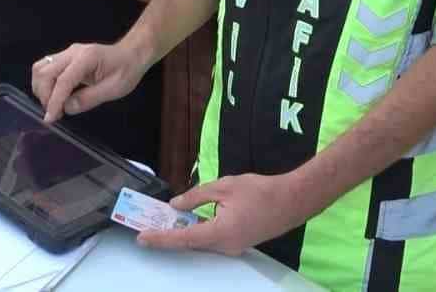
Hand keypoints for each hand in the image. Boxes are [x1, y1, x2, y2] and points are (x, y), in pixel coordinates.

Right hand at [31, 40, 151, 121]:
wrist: (131, 54)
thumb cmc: (126, 71)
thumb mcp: (114, 89)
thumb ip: (90, 98)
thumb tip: (67, 108)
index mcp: (87, 58)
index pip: (63, 80)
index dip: (54, 101)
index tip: (50, 119)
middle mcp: (72, 52)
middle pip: (45, 72)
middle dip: (45, 96)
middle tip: (54, 113)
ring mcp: (67, 53)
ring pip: (40, 68)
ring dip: (40, 89)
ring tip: (52, 105)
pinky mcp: (64, 57)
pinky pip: (45, 68)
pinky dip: (43, 84)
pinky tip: (53, 96)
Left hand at [137, 173, 312, 256]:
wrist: (293, 200)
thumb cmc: (261, 191)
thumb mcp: (225, 186)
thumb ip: (197, 196)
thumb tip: (176, 204)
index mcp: (219, 233)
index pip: (183, 239)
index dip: (160, 239)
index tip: (142, 238)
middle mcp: (224, 247)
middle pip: (190, 243)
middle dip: (168, 235)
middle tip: (148, 227)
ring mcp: (233, 248)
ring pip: (202, 242)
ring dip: (184, 232)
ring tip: (165, 222)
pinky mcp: (239, 243)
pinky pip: (213, 239)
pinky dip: (199, 231)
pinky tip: (190, 221)